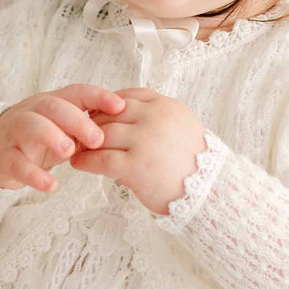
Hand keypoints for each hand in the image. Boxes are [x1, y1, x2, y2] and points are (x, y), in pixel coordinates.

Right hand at [0, 85, 126, 192]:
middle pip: (53, 106)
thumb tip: (128, 124)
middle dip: (77, 120)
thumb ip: (88, 124)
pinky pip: (17, 163)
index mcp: (53, 103)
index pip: (77, 93)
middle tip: (98, 139)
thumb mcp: (64, 127)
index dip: (98, 97)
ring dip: (52, 136)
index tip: (121, 107)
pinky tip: (51, 185)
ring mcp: (16, 133)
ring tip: (70, 152)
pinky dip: (34, 175)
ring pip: (31, 126)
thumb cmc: (39, 138)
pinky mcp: (4, 157)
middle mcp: (33, 112)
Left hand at [67, 87, 207, 215]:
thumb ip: (158, 117)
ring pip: (103, 134)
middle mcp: (155, 118)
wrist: (210, 192)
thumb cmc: (194, 164)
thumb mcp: (183, 128)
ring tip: (77, 149)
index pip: (129, 96)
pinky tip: (78, 165)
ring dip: (86, 142)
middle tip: (80, 133)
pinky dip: (86, 161)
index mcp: (167, 107)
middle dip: (93, 123)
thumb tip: (125, 111)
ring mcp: (145, 141)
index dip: (108, 106)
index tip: (98, 116)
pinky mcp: (136, 166)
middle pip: (112, 113)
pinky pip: (101, 159)